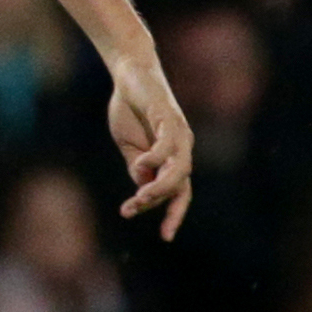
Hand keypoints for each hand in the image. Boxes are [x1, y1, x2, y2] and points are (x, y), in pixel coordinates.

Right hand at [106, 57, 193, 238]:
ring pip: (179, 171)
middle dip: (159, 203)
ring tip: (139, 197)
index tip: (166, 238)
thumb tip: (144, 189)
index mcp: (173, 158)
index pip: (180, 193)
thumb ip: (138, 168)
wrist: (129, 74)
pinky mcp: (169, 118)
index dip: (174, 215)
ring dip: (160, 187)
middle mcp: (182, 149)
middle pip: (180, 186)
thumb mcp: (130, 147)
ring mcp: (179, 134)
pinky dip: (155, 158)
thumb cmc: (130, 110)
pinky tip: (139, 162)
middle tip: (131, 209)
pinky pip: (168, 146)